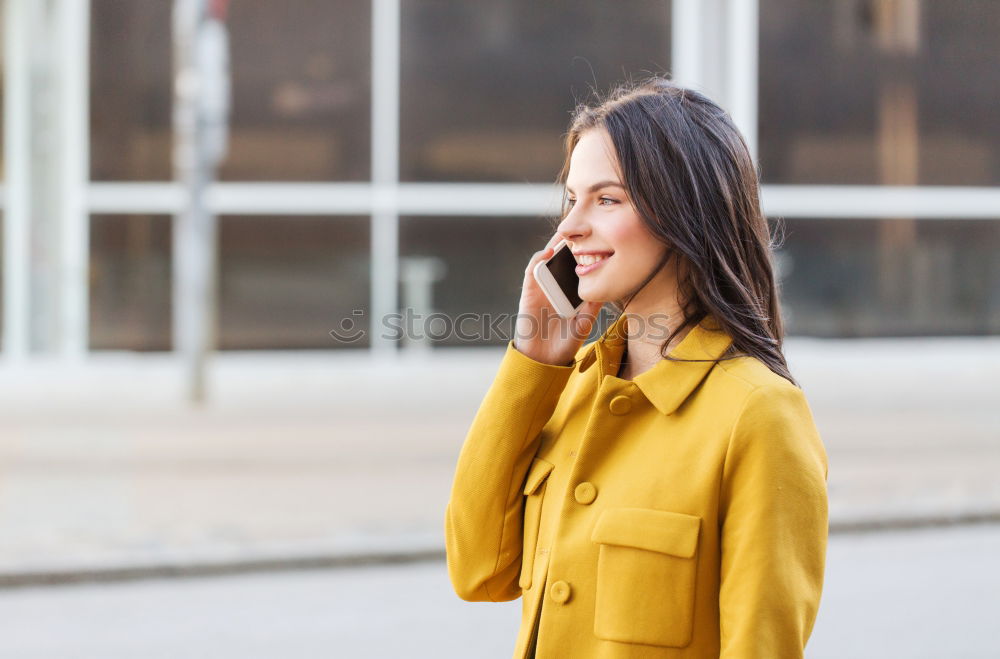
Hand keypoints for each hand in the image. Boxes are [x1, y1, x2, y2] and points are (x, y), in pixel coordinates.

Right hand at [513, 235, 603, 365]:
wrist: (543, 360)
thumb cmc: (564, 343)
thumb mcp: (584, 324)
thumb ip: (592, 306)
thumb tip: (605, 288)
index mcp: (571, 292)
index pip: (578, 267)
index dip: (585, 253)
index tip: (598, 239)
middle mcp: (556, 287)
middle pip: (563, 259)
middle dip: (571, 243)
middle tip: (582, 227)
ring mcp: (542, 288)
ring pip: (548, 260)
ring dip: (555, 245)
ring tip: (566, 233)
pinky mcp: (529, 291)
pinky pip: (532, 270)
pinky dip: (539, 259)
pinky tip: (549, 252)